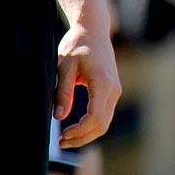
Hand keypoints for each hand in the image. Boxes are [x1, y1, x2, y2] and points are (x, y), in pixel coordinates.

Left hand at [54, 24, 121, 147]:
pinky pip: (105, 115)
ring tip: (65, 138)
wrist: (93, 31)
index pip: (95, 117)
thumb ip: (62, 91)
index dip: (79, 131)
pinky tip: (76, 129)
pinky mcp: (112, 92)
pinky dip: (92, 126)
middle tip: (61, 142)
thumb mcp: (64, 66)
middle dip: (82, 138)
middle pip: (102, 125)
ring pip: (105, 123)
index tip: (61, 136)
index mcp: (103, 83)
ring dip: (87, 134)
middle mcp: (114, 89)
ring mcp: (115, 91)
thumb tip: (59, 116)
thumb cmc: (77, 45)